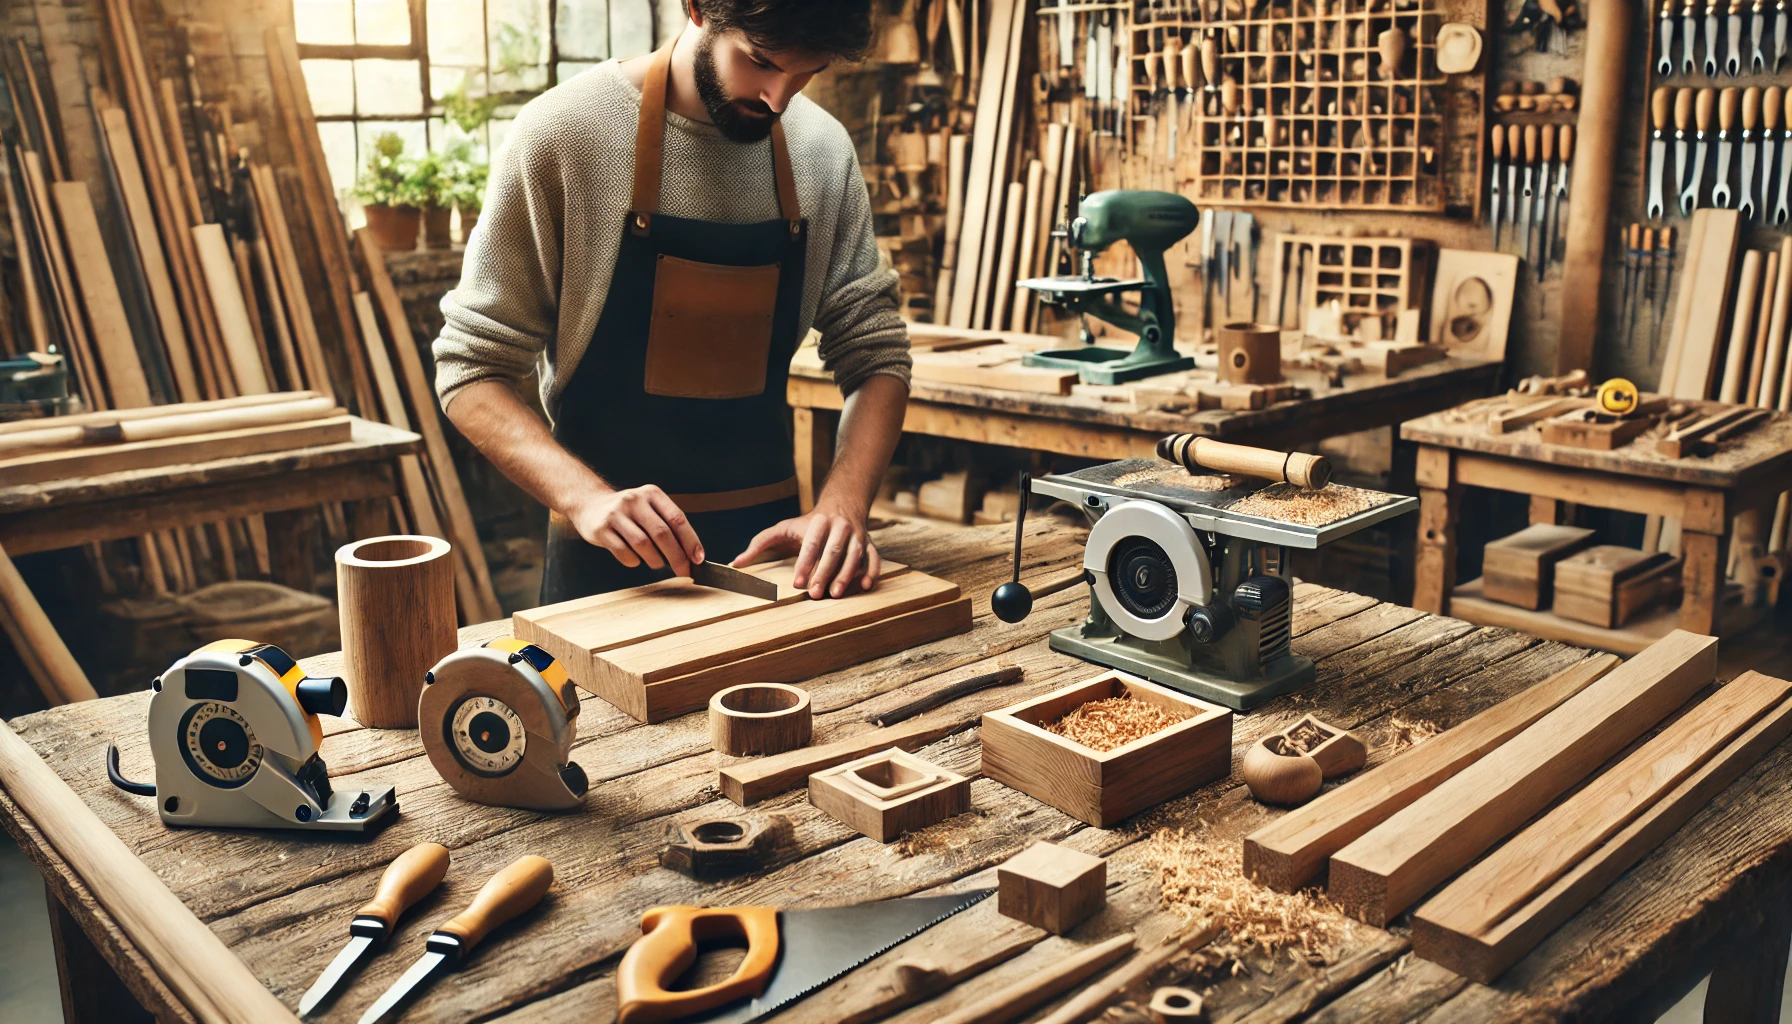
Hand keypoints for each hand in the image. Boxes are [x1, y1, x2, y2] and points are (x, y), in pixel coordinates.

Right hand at [567, 485, 702, 575]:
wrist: (590, 505)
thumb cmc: (629, 513)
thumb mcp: (649, 509)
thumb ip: (668, 526)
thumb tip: (692, 556)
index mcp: (652, 494)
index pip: (677, 518)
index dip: (690, 540)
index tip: (698, 559)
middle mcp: (634, 500)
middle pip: (662, 533)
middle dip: (676, 556)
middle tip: (683, 571)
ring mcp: (616, 514)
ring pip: (643, 544)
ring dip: (655, 560)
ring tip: (657, 563)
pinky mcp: (601, 529)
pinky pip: (623, 552)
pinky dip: (634, 561)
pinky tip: (636, 560)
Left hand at [732, 501, 879, 598]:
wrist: (842, 504)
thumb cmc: (808, 523)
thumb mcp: (783, 528)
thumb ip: (760, 544)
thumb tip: (735, 564)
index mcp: (819, 522)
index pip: (811, 544)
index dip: (804, 564)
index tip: (797, 583)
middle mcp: (841, 527)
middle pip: (833, 551)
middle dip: (824, 572)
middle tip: (815, 594)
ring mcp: (858, 535)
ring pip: (854, 555)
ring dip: (847, 575)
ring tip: (836, 594)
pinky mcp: (870, 544)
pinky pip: (874, 558)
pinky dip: (872, 572)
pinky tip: (864, 586)